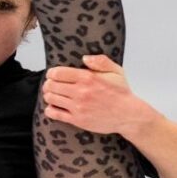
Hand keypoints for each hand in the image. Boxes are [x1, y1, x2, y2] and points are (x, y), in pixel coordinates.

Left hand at [41, 55, 158, 135]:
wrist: (128, 115)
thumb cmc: (121, 93)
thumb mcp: (116, 71)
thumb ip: (101, 61)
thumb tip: (85, 58)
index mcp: (88, 78)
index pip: (58, 73)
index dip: (51, 73)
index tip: (52, 74)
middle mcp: (81, 92)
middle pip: (51, 85)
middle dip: (48, 84)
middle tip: (51, 84)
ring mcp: (78, 107)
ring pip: (51, 99)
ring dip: (49, 95)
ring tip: (53, 94)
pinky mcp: (77, 120)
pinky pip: (55, 114)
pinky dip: (50, 109)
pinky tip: (54, 107)